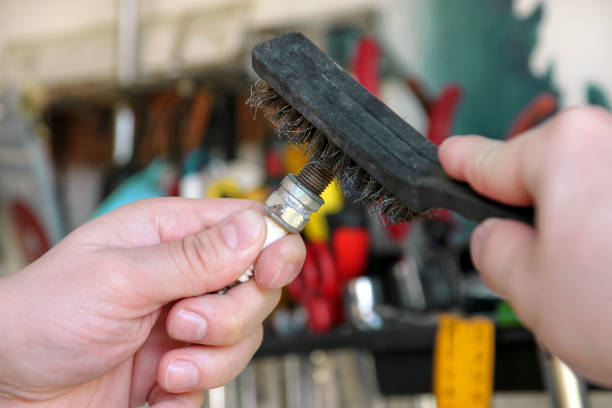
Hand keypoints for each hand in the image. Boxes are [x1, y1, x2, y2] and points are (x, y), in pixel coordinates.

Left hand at [0, 198, 304, 406]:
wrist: (9, 387)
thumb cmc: (40, 315)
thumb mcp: (117, 278)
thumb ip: (192, 257)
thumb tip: (254, 228)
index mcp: (170, 234)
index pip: (249, 226)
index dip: (272, 247)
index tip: (268, 272)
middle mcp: (185, 276)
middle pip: (257, 287)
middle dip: (229, 315)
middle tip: (182, 322)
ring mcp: (186, 323)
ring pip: (245, 337)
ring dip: (209, 359)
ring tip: (163, 364)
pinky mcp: (182, 364)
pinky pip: (219, 378)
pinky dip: (191, 390)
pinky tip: (156, 386)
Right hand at [439, 106, 611, 384]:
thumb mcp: (528, 290)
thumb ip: (492, 249)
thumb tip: (497, 237)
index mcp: (567, 153)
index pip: (489, 160)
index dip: (461, 166)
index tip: (451, 157)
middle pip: (545, 176)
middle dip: (534, 217)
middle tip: (542, 268)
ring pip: (589, 192)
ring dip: (582, 231)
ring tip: (602, 285)